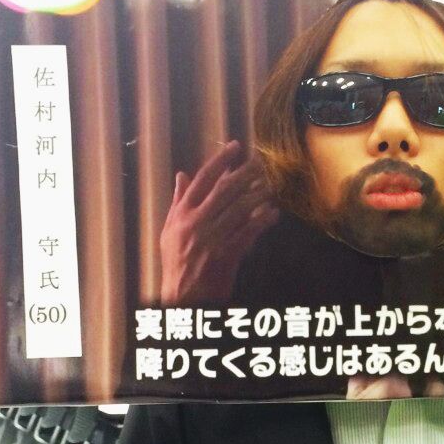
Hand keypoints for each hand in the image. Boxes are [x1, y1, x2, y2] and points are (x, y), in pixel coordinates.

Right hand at [159, 140, 278, 305]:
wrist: (182, 296)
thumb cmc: (176, 262)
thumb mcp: (170, 229)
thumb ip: (178, 201)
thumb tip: (182, 175)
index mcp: (181, 214)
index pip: (202, 179)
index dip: (221, 161)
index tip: (236, 146)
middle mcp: (195, 222)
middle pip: (225, 189)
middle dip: (246, 172)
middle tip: (262, 161)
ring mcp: (211, 239)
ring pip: (239, 209)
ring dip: (258, 195)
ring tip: (271, 184)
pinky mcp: (225, 255)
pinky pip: (248, 233)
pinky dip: (262, 222)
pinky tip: (273, 213)